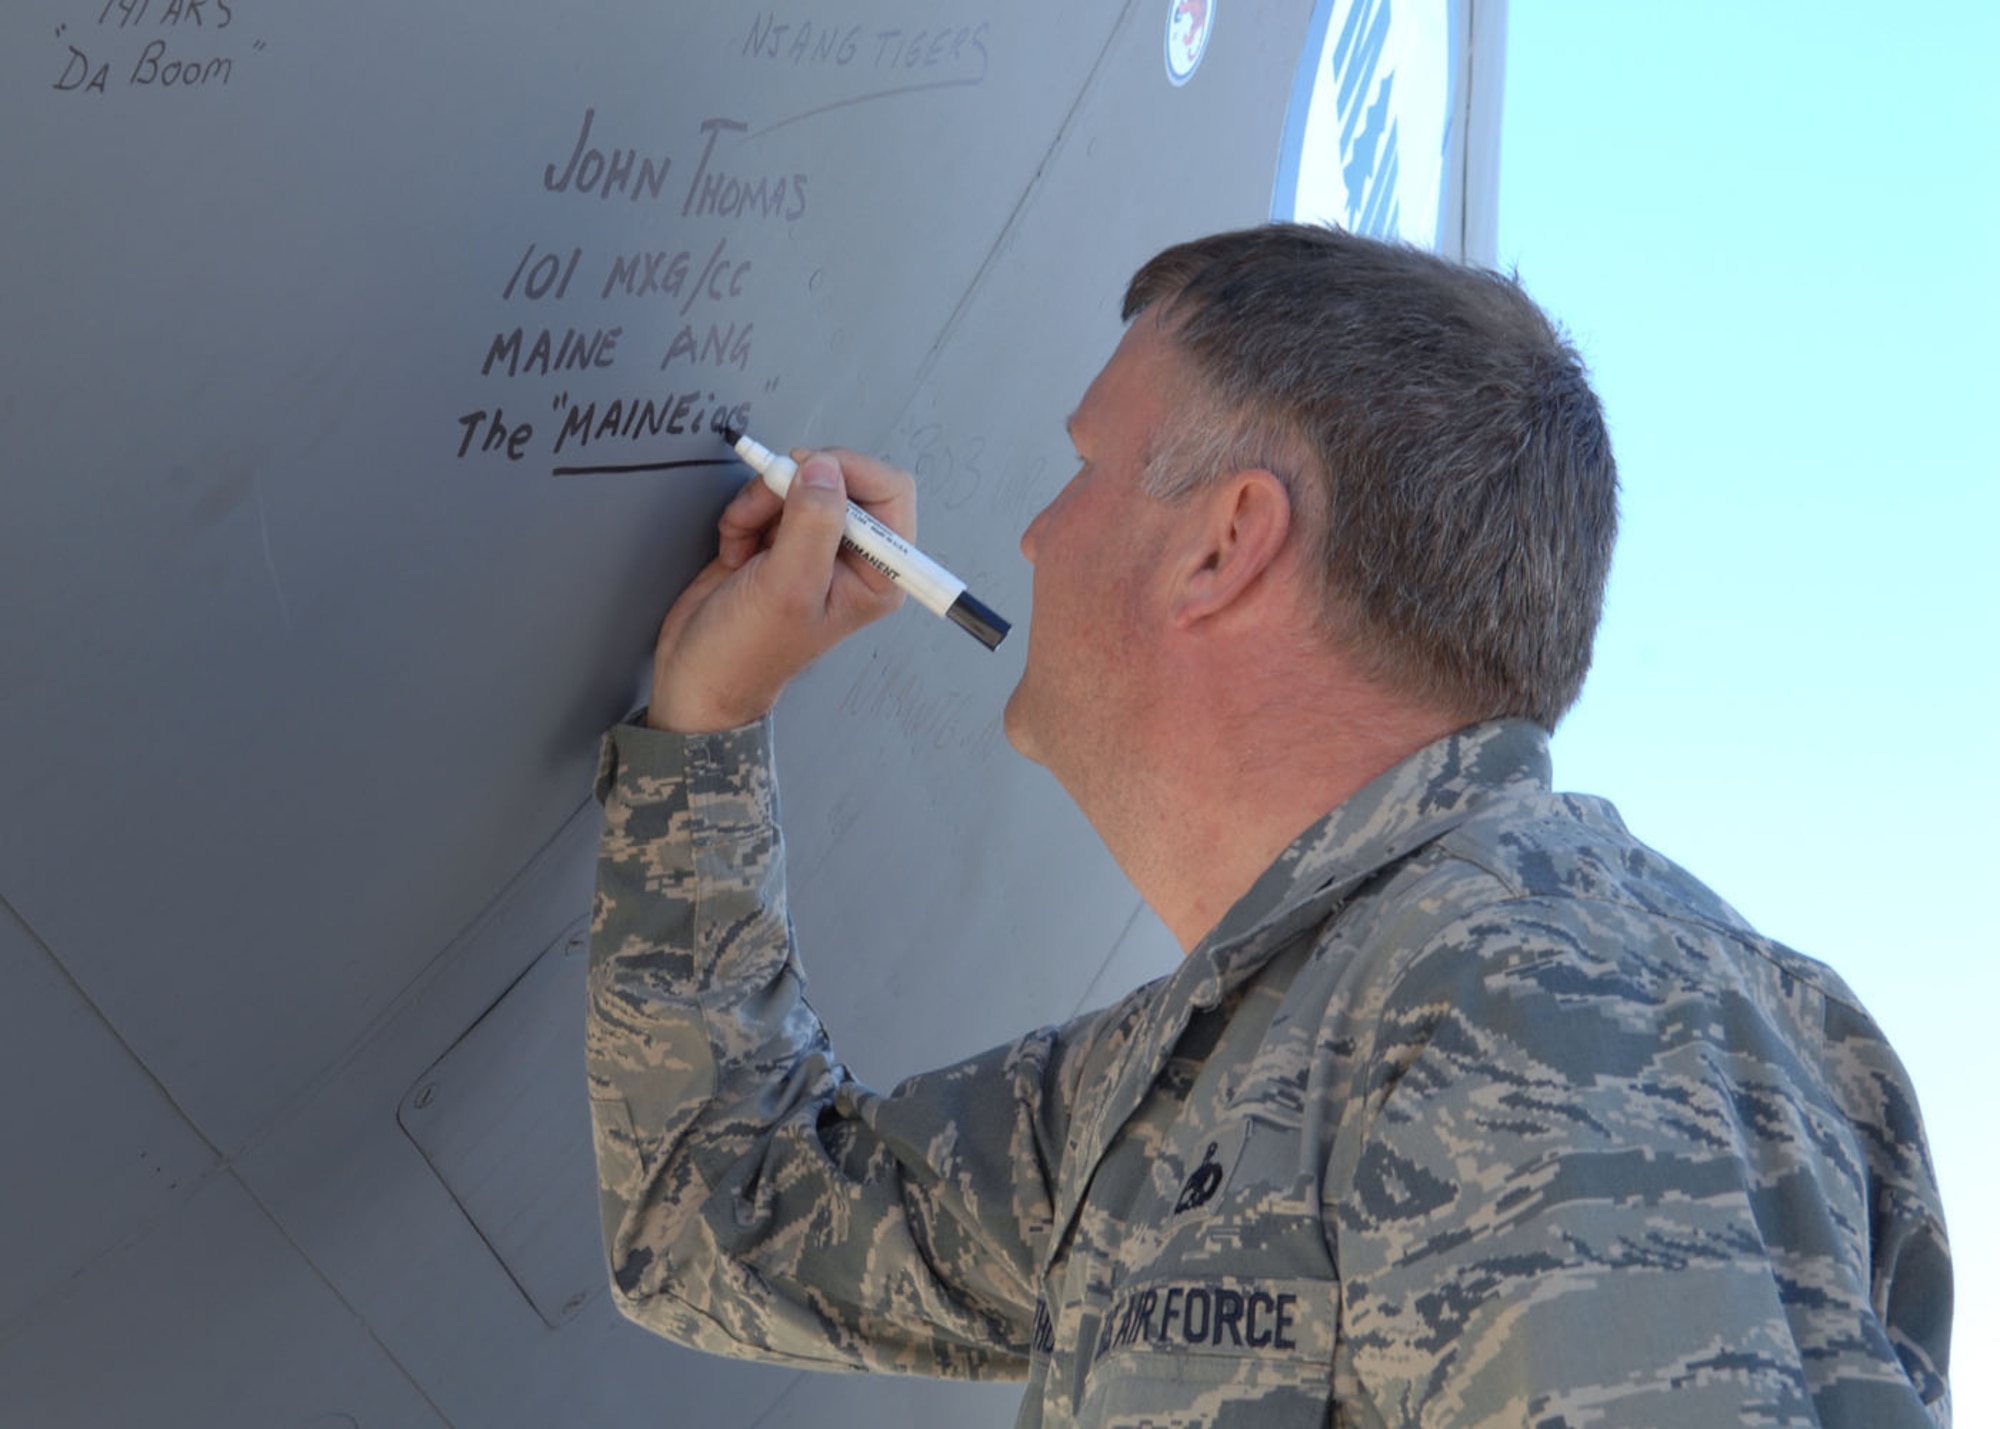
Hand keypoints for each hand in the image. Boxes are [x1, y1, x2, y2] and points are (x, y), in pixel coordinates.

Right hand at [646, 449, 914, 733]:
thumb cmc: (749, 652)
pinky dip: (745, 514)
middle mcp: (854, 556)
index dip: (849, 471)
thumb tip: (825, 467)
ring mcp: (815, 544)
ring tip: (744, 542)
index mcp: (878, 573)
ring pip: (798, 482)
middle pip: (840, 478)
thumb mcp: (788, 588)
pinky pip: (768, 496)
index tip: (806, 473)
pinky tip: (737, 552)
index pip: (891, 491)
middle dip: (793, 486)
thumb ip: (813, 524)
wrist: (698, 671)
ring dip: (761, 502)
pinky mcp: (781, 537)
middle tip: (764, 510)